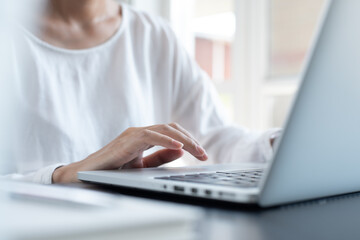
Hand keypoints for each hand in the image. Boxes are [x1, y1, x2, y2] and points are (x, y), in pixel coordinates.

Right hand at [52, 123, 207, 182]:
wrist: (88, 174)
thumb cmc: (112, 170)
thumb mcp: (142, 166)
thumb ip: (160, 158)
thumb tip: (180, 151)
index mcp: (145, 137)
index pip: (172, 133)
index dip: (189, 141)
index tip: (202, 154)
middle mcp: (141, 132)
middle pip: (172, 129)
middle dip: (191, 140)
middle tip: (204, 154)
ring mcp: (134, 133)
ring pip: (164, 129)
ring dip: (184, 139)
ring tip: (197, 151)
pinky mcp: (128, 139)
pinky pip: (151, 136)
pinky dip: (166, 140)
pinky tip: (179, 148)